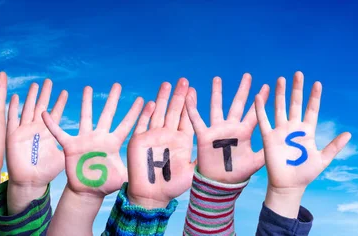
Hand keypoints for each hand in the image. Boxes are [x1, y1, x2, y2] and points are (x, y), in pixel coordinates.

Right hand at [6, 79, 67, 187]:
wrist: (30, 182)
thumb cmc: (47, 172)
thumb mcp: (63, 157)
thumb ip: (72, 148)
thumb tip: (91, 145)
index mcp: (48, 132)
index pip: (55, 113)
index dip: (59, 103)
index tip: (65, 92)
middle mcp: (37, 129)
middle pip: (41, 107)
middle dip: (45, 94)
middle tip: (49, 81)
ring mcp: (24, 131)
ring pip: (28, 109)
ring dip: (31, 97)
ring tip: (35, 85)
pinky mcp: (13, 136)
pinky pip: (13, 119)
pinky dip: (13, 108)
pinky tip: (14, 96)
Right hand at [42, 84, 143, 196]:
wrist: (87, 191)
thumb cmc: (105, 184)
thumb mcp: (121, 178)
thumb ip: (132, 173)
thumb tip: (145, 173)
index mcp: (113, 143)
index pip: (126, 125)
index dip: (134, 114)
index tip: (143, 100)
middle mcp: (99, 137)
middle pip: (107, 114)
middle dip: (112, 99)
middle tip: (117, 84)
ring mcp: (85, 140)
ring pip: (86, 117)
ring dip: (86, 103)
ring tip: (88, 87)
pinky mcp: (70, 146)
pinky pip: (59, 133)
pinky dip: (52, 124)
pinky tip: (45, 114)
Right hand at [127, 78, 195, 208]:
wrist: (152, 195)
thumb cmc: (172, 186)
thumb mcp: (192, 172)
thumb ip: (201, 159)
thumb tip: (218, 151)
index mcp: (181, 141)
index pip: (186, 118)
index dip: (189, 104)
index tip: (194, 90)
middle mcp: (167, 135)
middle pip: (173, 111)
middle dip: (178, 96)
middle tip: (183, 80)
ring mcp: (153, 137)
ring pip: (158, 113)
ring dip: (162, 99)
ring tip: (167, 84)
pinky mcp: (139, 141)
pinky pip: (142, 124)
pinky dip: (145, 114)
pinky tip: (149, 103)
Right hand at [185, 74, 269, 183]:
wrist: (219, 183)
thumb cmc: (238, 174)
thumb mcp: (256, 162)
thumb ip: (267, 152)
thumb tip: (283, 145)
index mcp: (244, 132)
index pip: (254, 112)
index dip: (260, 100)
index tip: (267, 87)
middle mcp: (231, 127)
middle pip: (237, 104)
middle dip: (243, 90)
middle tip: (248, 75)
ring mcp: (217, 130)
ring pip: (217, 107)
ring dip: (217, 93)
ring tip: (217, 78)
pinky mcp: (204, 136)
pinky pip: (196, 120)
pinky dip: (192, 109)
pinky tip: (189, 97)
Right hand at [255, 71, 350, 216]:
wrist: (288, 185)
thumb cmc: (305, 173)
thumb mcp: (322, 159)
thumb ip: (334, 146)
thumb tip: (348, 134)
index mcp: (307, 132)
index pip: (311, 110)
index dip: (314, 97)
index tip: (317, 84)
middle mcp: (293, 128)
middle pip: (295, 104)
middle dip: (297, 89)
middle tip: (298, 74)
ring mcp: (280, 131)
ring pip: (279, 108)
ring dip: (279, 94)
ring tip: (280, 79)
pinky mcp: (269, 137)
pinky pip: (264, 120)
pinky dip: (260, 109)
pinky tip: (259, 96)